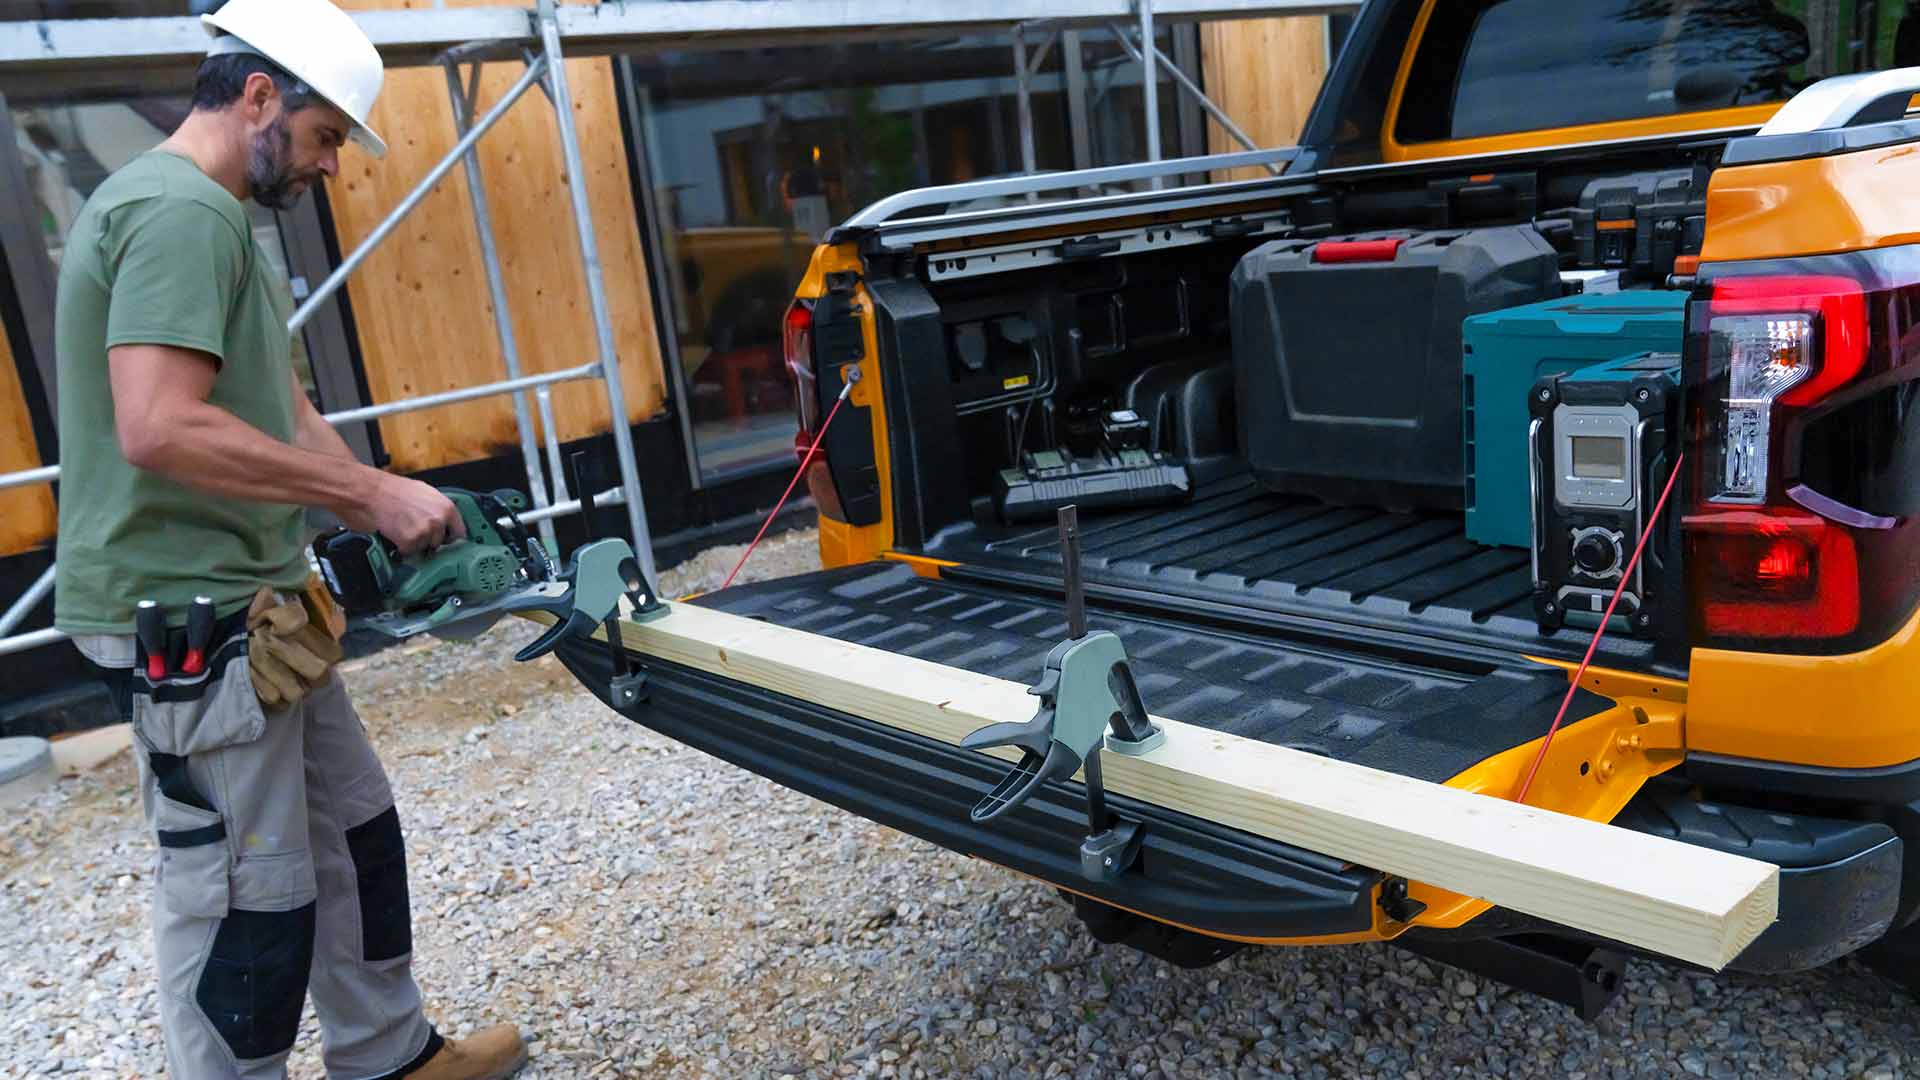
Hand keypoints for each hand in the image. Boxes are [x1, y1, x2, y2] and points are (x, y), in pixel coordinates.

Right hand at [341, 471, 466, 555]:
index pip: (460, 533)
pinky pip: (409, 552)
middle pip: (440, 543)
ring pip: (424, 548)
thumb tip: (445, 523)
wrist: (372, 492)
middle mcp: (439, 520)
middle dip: (428, 540)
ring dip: (414, 543)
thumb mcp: (426, 493)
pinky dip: (401, 547)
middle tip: (413, 529)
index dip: (450, 537)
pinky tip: (395, 533)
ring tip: (402, 527)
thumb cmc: (395, 490)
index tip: (445, 540)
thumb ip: (439, 509)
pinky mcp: (410, 541)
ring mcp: (425, 532)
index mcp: (447, 507)